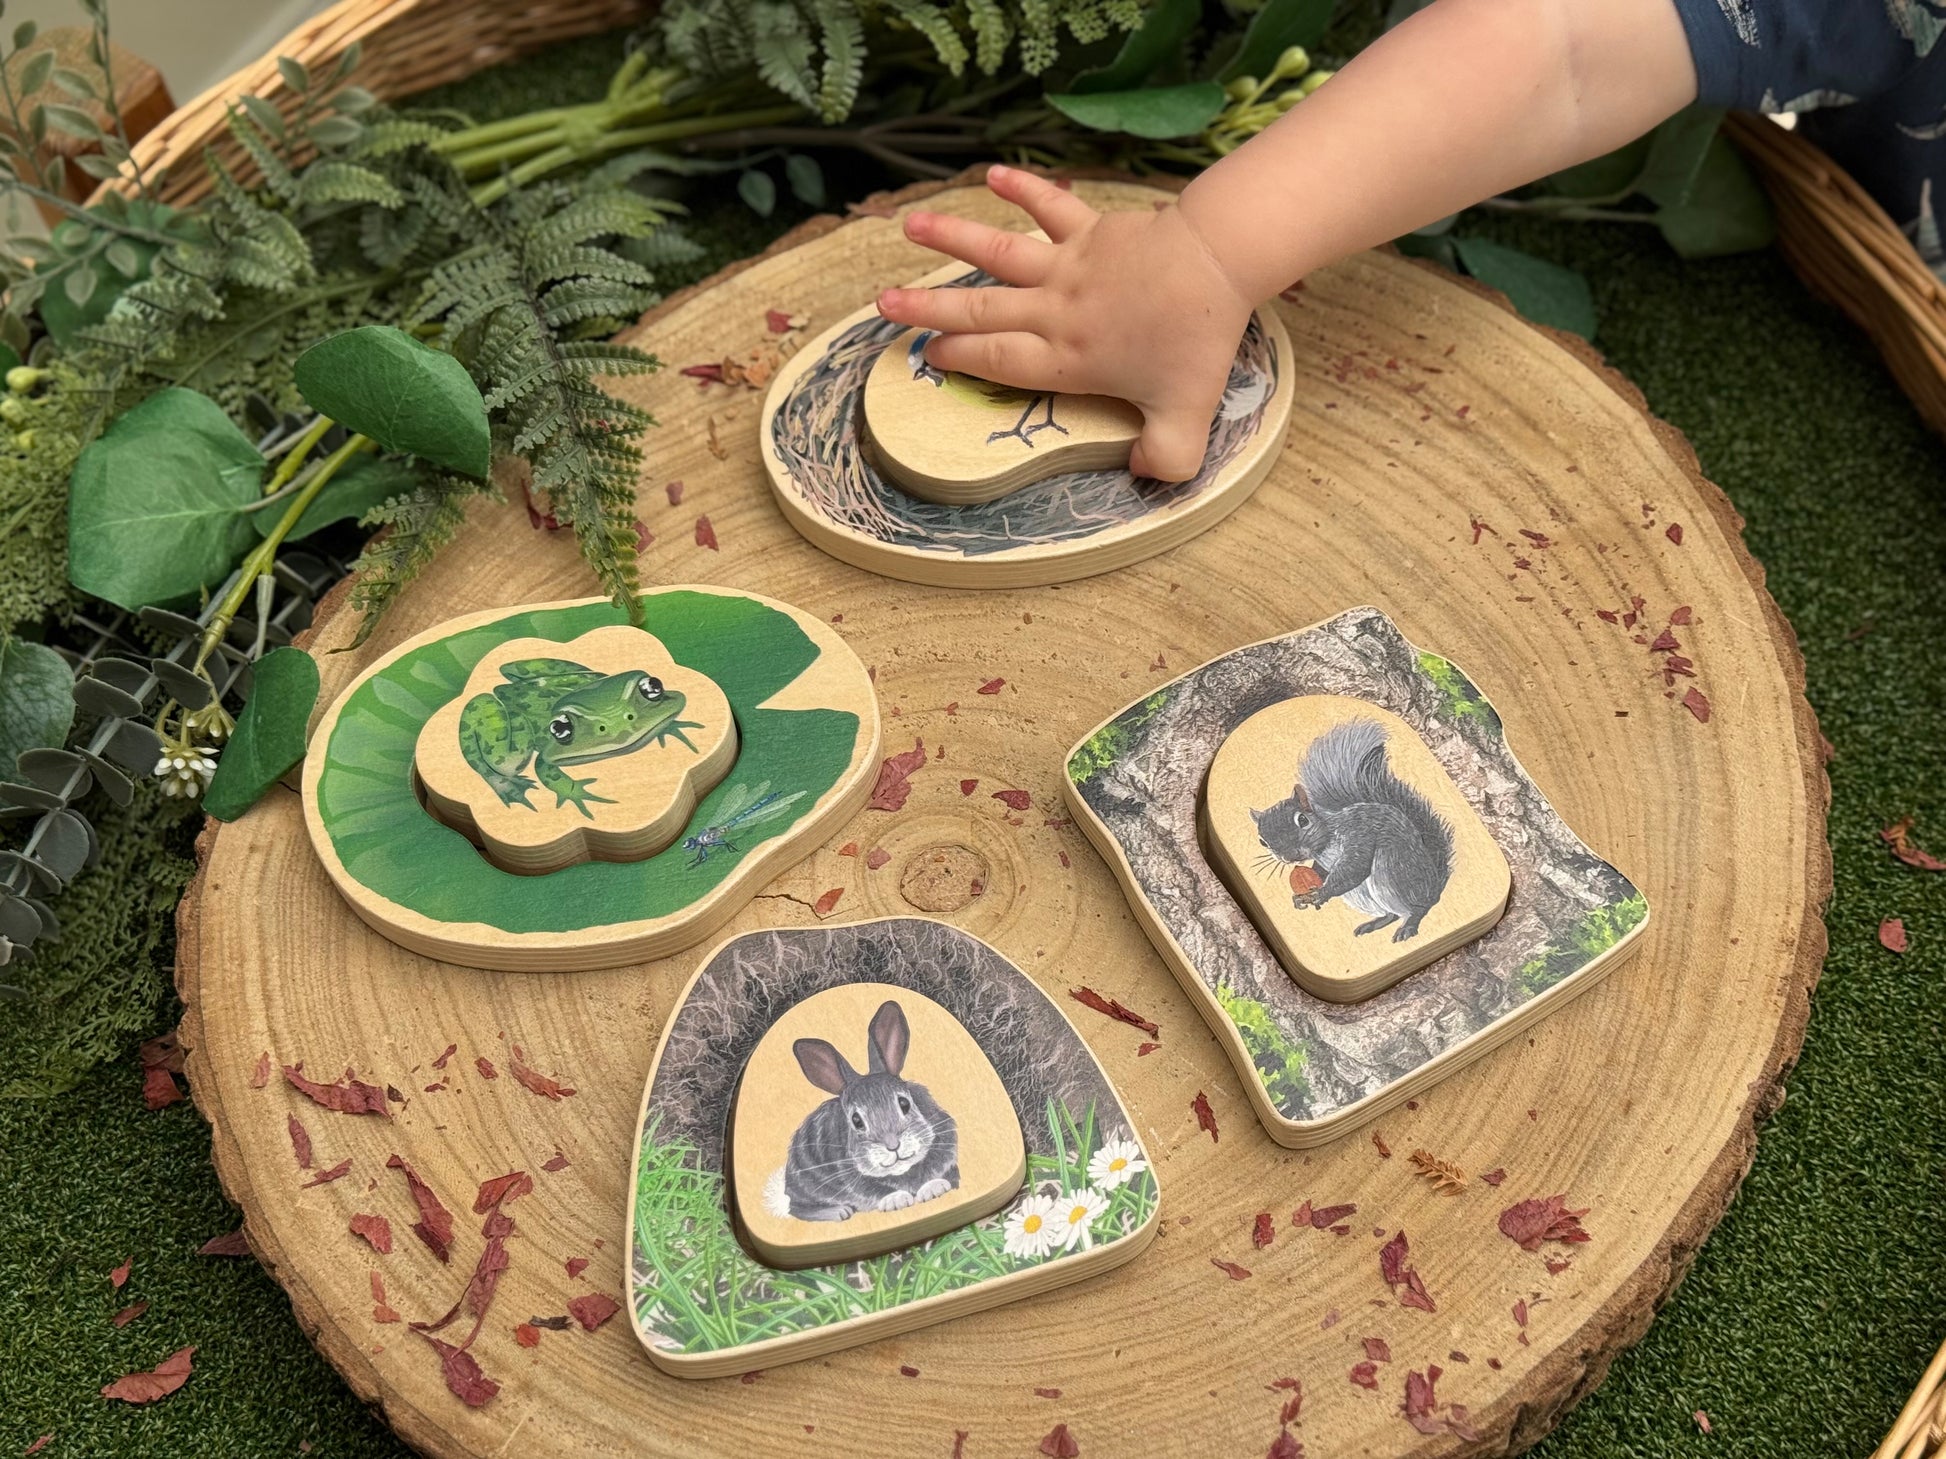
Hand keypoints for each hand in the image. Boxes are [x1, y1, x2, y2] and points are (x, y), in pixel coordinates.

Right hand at [875, 164, 1256, 481]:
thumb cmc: (1197, 343)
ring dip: (953, 239)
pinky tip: (992, 173)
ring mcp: (1070, 267)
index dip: (960, 358)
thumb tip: (1141, 473)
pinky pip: (1052, 207)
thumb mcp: (1186, 421)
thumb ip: (1163, 458)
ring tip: (909, 226)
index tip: (926, 353)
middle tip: (885, 305)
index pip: (999, 360)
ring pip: (999, 254)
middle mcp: (1055, 311)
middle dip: (929, 309)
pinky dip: (1023, 188)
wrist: (1218, 263)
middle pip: (981, 310)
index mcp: (1068, 359)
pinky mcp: (1092, 231)